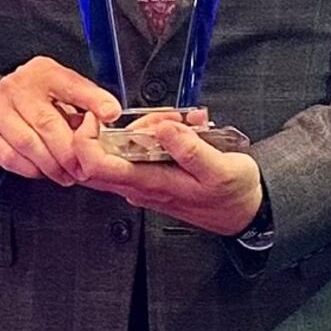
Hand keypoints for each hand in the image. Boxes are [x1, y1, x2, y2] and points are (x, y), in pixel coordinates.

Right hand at [0, 57, 120, 183]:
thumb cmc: (27, 101)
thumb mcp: (56, 91)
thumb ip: (81, 104)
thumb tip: (108, 122)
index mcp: (43, 73)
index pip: (70, 84)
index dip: (93, 99)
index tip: (111, 113)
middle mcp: (18, 88)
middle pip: (48, 123)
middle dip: (70, 151)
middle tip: (85, 167)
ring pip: (29, 144)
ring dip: (53, 165)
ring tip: (68, 174)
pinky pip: (13, 158)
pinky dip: (33, 169)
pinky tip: (44, 171)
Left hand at [75, 112, 266, 237]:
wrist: (244, 213)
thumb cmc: (233, 194)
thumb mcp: (222, 169)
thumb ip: (190, 150)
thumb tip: (163, 129)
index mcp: (152, 184)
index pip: (96, 166)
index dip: (86, 139)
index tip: (98, 117)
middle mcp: (140, 187)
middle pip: (99, 156)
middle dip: (118, 127)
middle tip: (155, 117)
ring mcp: (143, 184)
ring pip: (117, 152)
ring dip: (138, 129)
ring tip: (174, 123)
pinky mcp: (151, 179)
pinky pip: (134, 154)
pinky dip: (147, 135)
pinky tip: (174, 131)